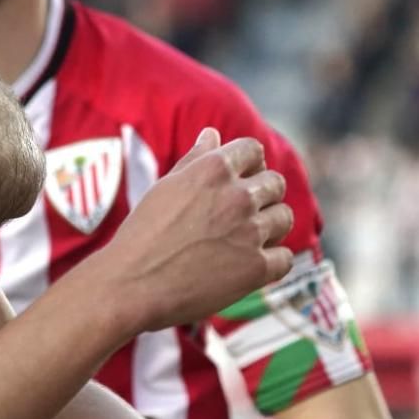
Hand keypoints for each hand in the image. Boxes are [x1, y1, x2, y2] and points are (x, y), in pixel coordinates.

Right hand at [94, 129, 293, 333]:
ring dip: (271, 225)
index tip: (242, 178)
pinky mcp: (257, 268)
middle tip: (243, 214)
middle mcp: (238, 196)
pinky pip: (285, 258)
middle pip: (275, 183)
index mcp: (214, 169)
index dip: (250, 163)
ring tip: (247, 238)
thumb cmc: (142, 235)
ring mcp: (250, 232)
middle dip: (264, 194)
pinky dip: (273, 261)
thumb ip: (195, 159)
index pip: (253, 150)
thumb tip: (213, 134)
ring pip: (284, 217)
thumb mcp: (166, 187)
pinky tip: (252, 264)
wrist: (132, 285)